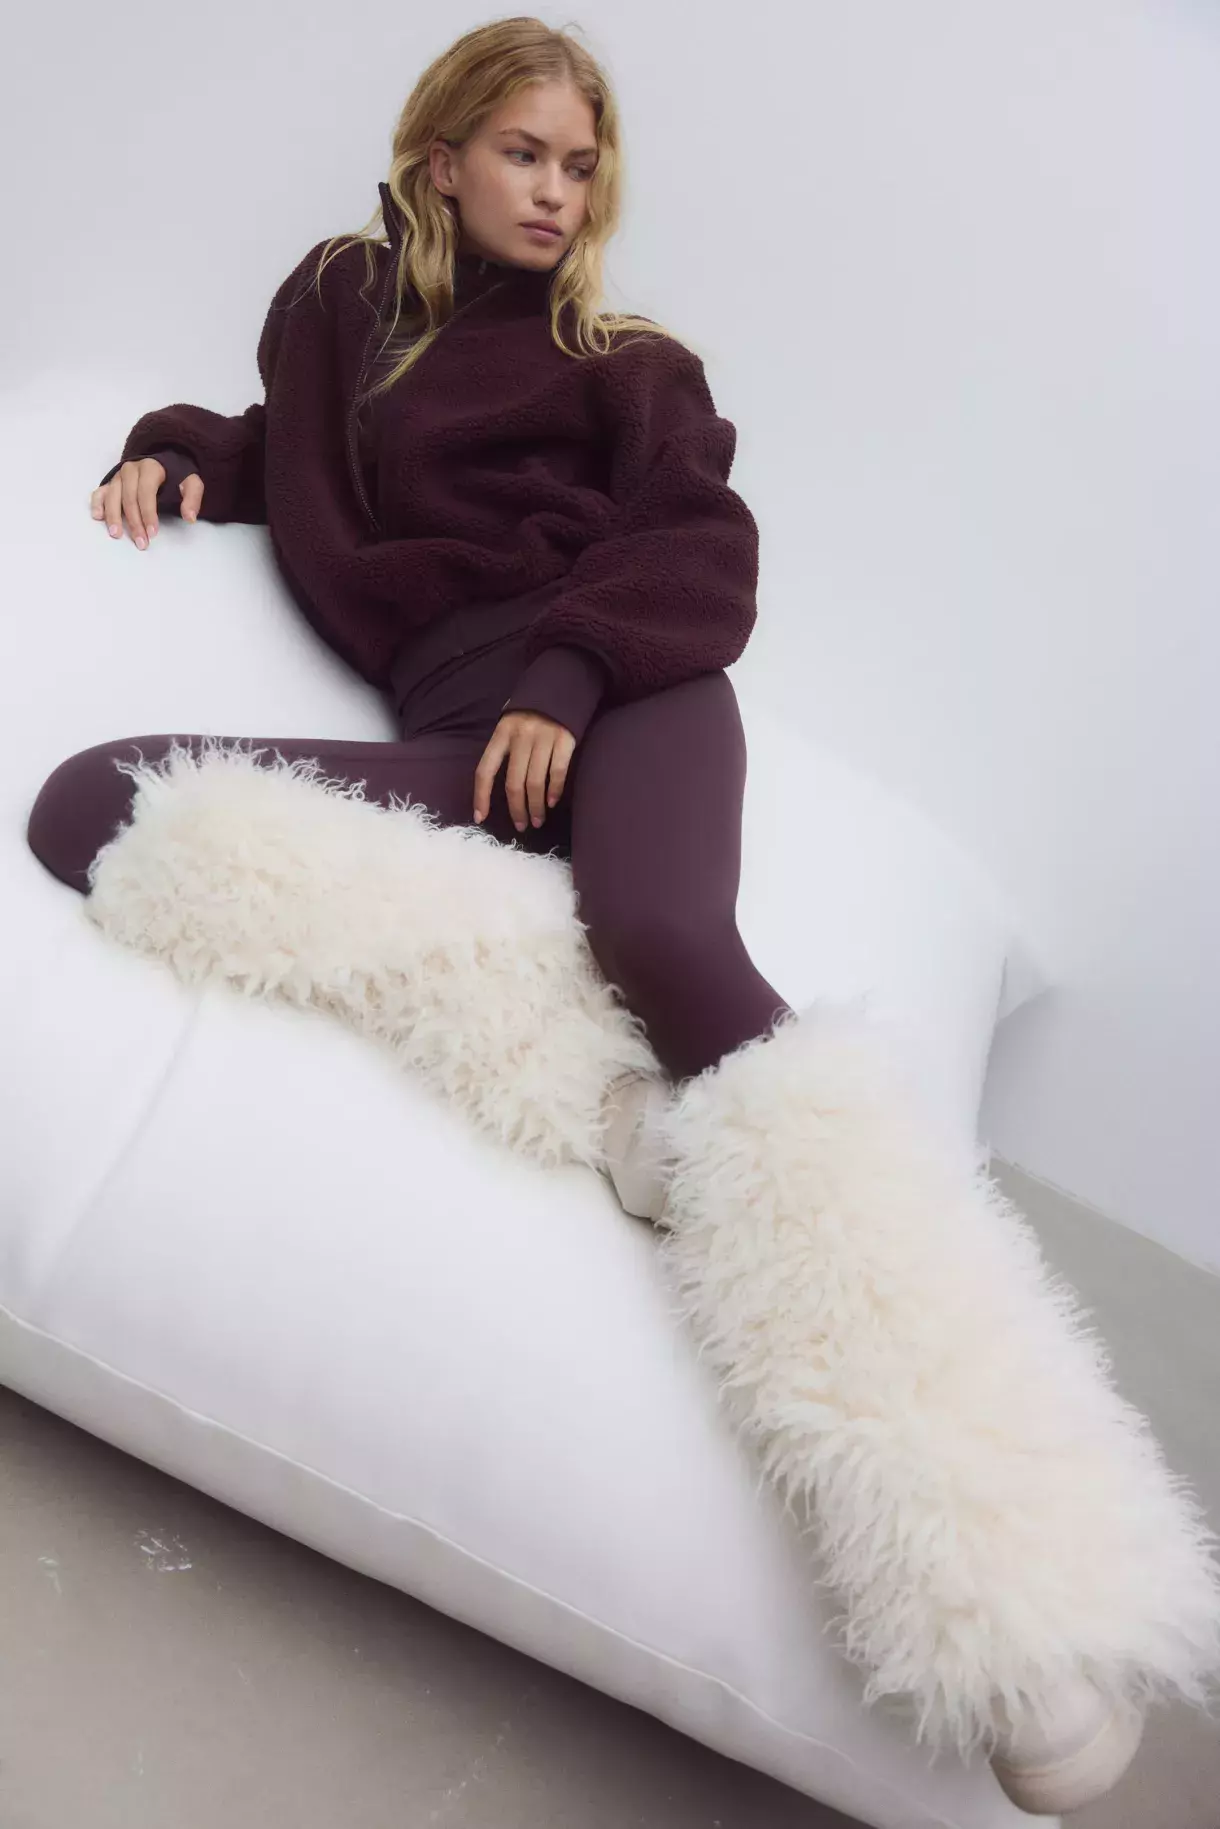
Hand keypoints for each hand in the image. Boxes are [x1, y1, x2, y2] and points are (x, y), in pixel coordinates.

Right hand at [91, 457, 204, 547]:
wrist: (164, 462)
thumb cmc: (176, 476)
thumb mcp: (191, 482)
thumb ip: (192, 497)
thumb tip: (190, 517)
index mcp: (150, 467)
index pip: (146, 492)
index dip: (148, 513)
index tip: (153, 533)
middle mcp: (131, 469)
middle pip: (128, 497)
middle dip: (134, 521)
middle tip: (141, 542)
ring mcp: (119, 476)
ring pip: (112, 495)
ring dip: (113, 516)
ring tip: (116, 534)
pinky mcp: (111, 483)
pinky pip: (100, 492)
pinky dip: (97, 503)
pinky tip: (98, 517)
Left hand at [473, 707, 575, 831]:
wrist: (562, 680)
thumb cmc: (532, 707)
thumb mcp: (510, 719)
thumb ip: (503, 745)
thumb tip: (494, 778)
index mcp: (501, 733)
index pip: (485, 770)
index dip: (481, 796)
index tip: (481, 817)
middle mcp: (521, 737)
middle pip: (513, 783)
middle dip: (517, 809)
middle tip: (521, 825)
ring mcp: (544, 738)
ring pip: (535, 782)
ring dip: (537, 806)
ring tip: (538, 820)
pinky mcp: (565, 739)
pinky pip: (558, 772)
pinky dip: (555, 790)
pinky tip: (553, 802)